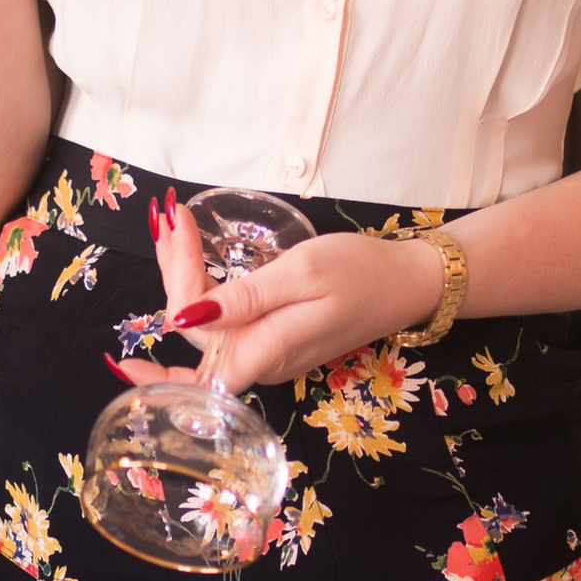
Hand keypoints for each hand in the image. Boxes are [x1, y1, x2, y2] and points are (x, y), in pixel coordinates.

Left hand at [113, 192, 442, 393]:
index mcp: (264, 350)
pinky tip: (189, 273)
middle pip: (195, 329)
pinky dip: (203, 296)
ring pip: (206, 328)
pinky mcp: (272, 341)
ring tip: (175, 231)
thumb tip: (182, 319)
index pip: (192, 334)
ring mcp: (266, 354)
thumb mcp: (301, 275)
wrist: (408, 284)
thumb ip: (244, 300)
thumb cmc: (360, 273)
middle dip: (175, 272)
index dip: (172, 286)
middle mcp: (260, 362)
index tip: (171, 230)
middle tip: (172, 218)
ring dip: (184, 280)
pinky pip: (224, 328)